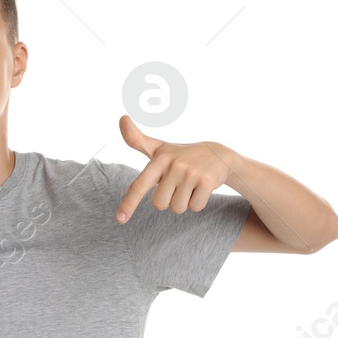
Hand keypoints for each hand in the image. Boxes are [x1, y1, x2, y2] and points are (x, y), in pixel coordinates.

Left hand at [115, 115, 237, 222]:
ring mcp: (191, 173)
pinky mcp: (207, 181)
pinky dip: (197, 203)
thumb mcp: (160, 148)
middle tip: (177, 186)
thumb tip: (122, 117)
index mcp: (159, 159)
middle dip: (168, 200)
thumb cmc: (182, 155)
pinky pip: (195, 207)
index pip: (139, 185)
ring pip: (178, 208)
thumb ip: (137, 139)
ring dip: (183, 202)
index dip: (128, 203)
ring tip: (190, 186)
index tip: (120, 219)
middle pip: (160, 204)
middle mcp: (174, 165)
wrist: (218, 154)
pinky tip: (201, 189)